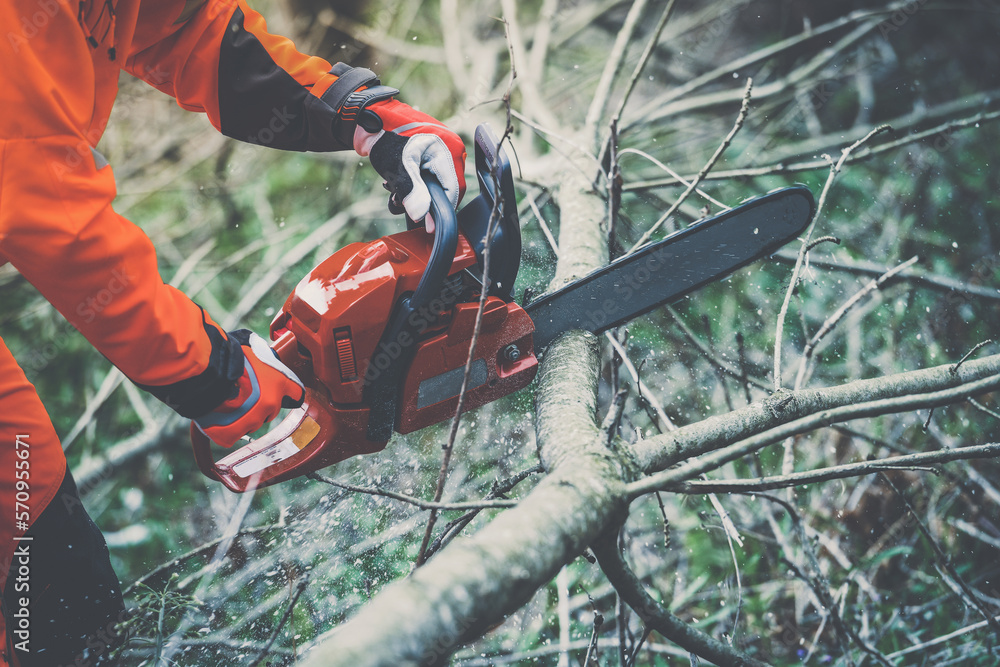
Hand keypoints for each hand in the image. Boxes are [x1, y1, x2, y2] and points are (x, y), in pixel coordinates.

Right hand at [192, 331, 303, 446]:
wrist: (206, 371)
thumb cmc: (228, 356)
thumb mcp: (253, 351)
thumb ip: (264, 359)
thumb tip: (261, 352)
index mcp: (279, 383)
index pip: (297, 394)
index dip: (289, 394)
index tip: (281, 393)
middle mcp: (271, 403)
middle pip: (272, 410)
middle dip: (261, 405)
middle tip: (243, 394)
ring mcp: (255, 419)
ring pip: (254, 423)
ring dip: (245, 416)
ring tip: (229, 402)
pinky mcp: (238, 431)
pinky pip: (235, 434)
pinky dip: (228, 429)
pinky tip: (220, 416)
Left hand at [353, 98, 466, 232]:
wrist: (370, 120)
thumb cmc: (386, 136)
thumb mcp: (399, 169)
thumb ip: (412, 193)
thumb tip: (422, 217)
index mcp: (450, 151)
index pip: (454, 190)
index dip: (441, 210)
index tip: (427, 224)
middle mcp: (450, 151)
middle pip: (445, 189)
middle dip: (424, 201)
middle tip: (403, 203)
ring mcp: (440, 152)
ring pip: (435, 185)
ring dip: (416, 194)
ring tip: (394, 191)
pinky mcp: (429, 155)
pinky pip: (428, 177)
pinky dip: (414, 185)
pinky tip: (396, 184)